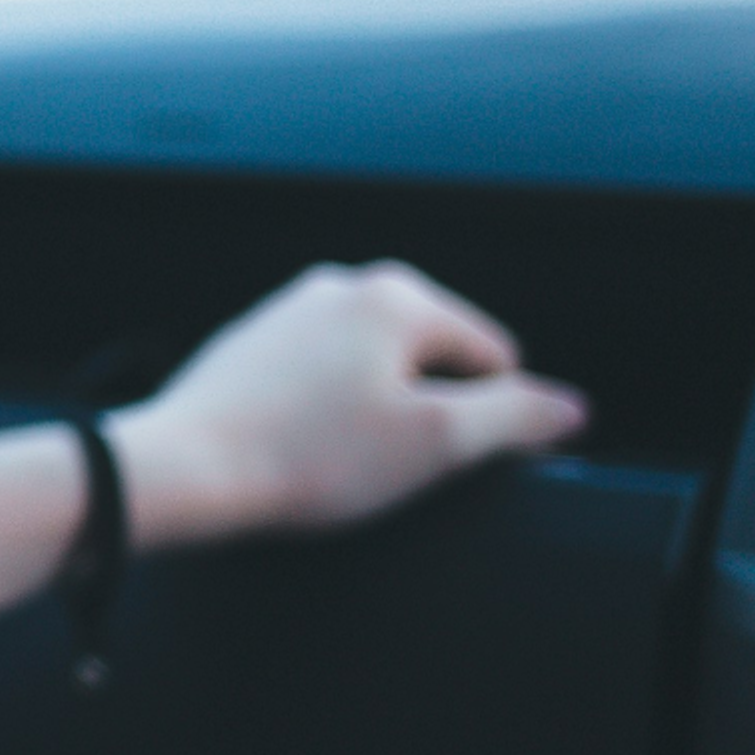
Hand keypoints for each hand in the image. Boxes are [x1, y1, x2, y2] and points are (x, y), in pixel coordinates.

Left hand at [106, 261, 586, 549]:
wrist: (187, 468)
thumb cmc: (307, 455)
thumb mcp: (435, 443)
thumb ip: (514, 418)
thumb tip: (567, 407)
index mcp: (396, 296)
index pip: (492, 355)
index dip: (490, 417)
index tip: (452, 461)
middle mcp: (340, 286)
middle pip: (430, 359)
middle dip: (426, 412)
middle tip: (389, 465)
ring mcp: (289, 312)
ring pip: (372, 371)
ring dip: (375, 416)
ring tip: (340, 462)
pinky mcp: (250, 347)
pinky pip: (319, 382)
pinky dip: (326, 415)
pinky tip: (304, 451)